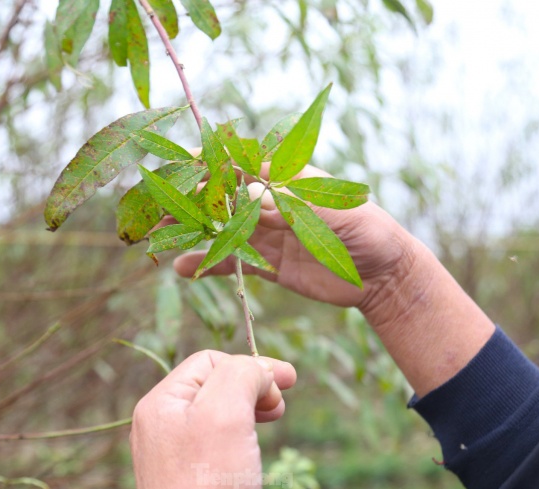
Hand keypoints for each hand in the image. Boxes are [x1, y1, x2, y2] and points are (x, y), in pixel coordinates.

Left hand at [130, 350, 296, 488]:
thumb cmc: (208, 484)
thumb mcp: (225, 413)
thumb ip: (240, 375)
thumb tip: (260, 372)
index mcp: (162, 403)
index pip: (210, 361)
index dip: (251, 366)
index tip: (287, 384)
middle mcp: (163, 425)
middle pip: (215, 384)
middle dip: (253, 386)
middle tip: (282, 404)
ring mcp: (175, 454)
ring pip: (219, 413)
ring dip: (251, 409)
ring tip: (274, 419)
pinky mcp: (192, 479)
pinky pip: (218, 443)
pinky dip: (242, 436)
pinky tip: (254, 448)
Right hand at [174, 163, 493, 395]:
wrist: (383, 275)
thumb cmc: (368, 230)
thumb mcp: (338, 212)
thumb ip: (297, 204)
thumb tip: (257, 197)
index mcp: (287, 179)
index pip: (241, 165)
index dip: (209, 163)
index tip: (179, 164)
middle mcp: (271, 202)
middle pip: (221, 198)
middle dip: (188, 201)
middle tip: (156, 210)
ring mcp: (266, 232)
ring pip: (219, 229)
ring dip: (189, 232)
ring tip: (158, 240)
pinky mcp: (267, 262)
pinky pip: (231, 260)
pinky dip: (207, 263)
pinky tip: (182, 268)